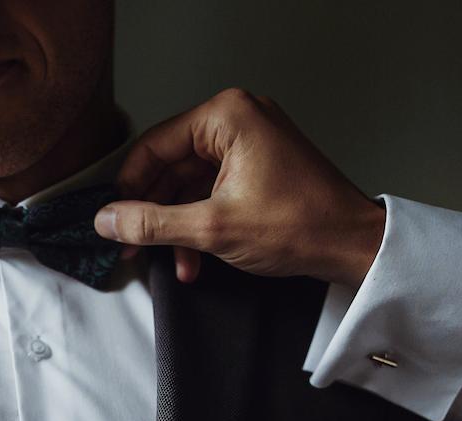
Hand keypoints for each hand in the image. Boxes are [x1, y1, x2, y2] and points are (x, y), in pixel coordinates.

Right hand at [94, 89, 384, 286]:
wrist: (354, 246)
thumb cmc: (302, 225)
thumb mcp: (212, 228)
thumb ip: (152, 223)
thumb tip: (108, 219)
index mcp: (227, 116)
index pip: (154, 145)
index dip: (128, 187)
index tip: (111, 218)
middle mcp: (238, 121)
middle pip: (170, 166)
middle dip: (153, 213)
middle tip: (131, 245)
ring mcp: (250, 145)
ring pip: (189, 185)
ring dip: (177, 227)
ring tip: (171, 262)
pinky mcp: (258, 169)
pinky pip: (212, 192)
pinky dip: (199, 225)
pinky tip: (194, 259)